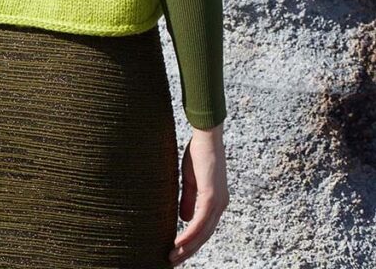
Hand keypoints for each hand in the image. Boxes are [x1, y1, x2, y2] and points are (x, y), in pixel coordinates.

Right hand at [169, 123, 228, 263]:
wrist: (206, 135)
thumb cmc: (199, 153)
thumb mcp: (191, 180)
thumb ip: (189, 200)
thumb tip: (184, 219)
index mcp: (216, 201)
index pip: (204, 228)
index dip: (192, 242)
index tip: (177, 251)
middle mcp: (220, 205)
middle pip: (204, 236)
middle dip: (188, 251)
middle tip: (172, 261)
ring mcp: (218, 202)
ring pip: (203, 233)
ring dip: (187, 247)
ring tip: (172, 257)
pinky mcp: (212, 196)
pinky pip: (200, 222)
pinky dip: (189, 235)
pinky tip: (178, 243)